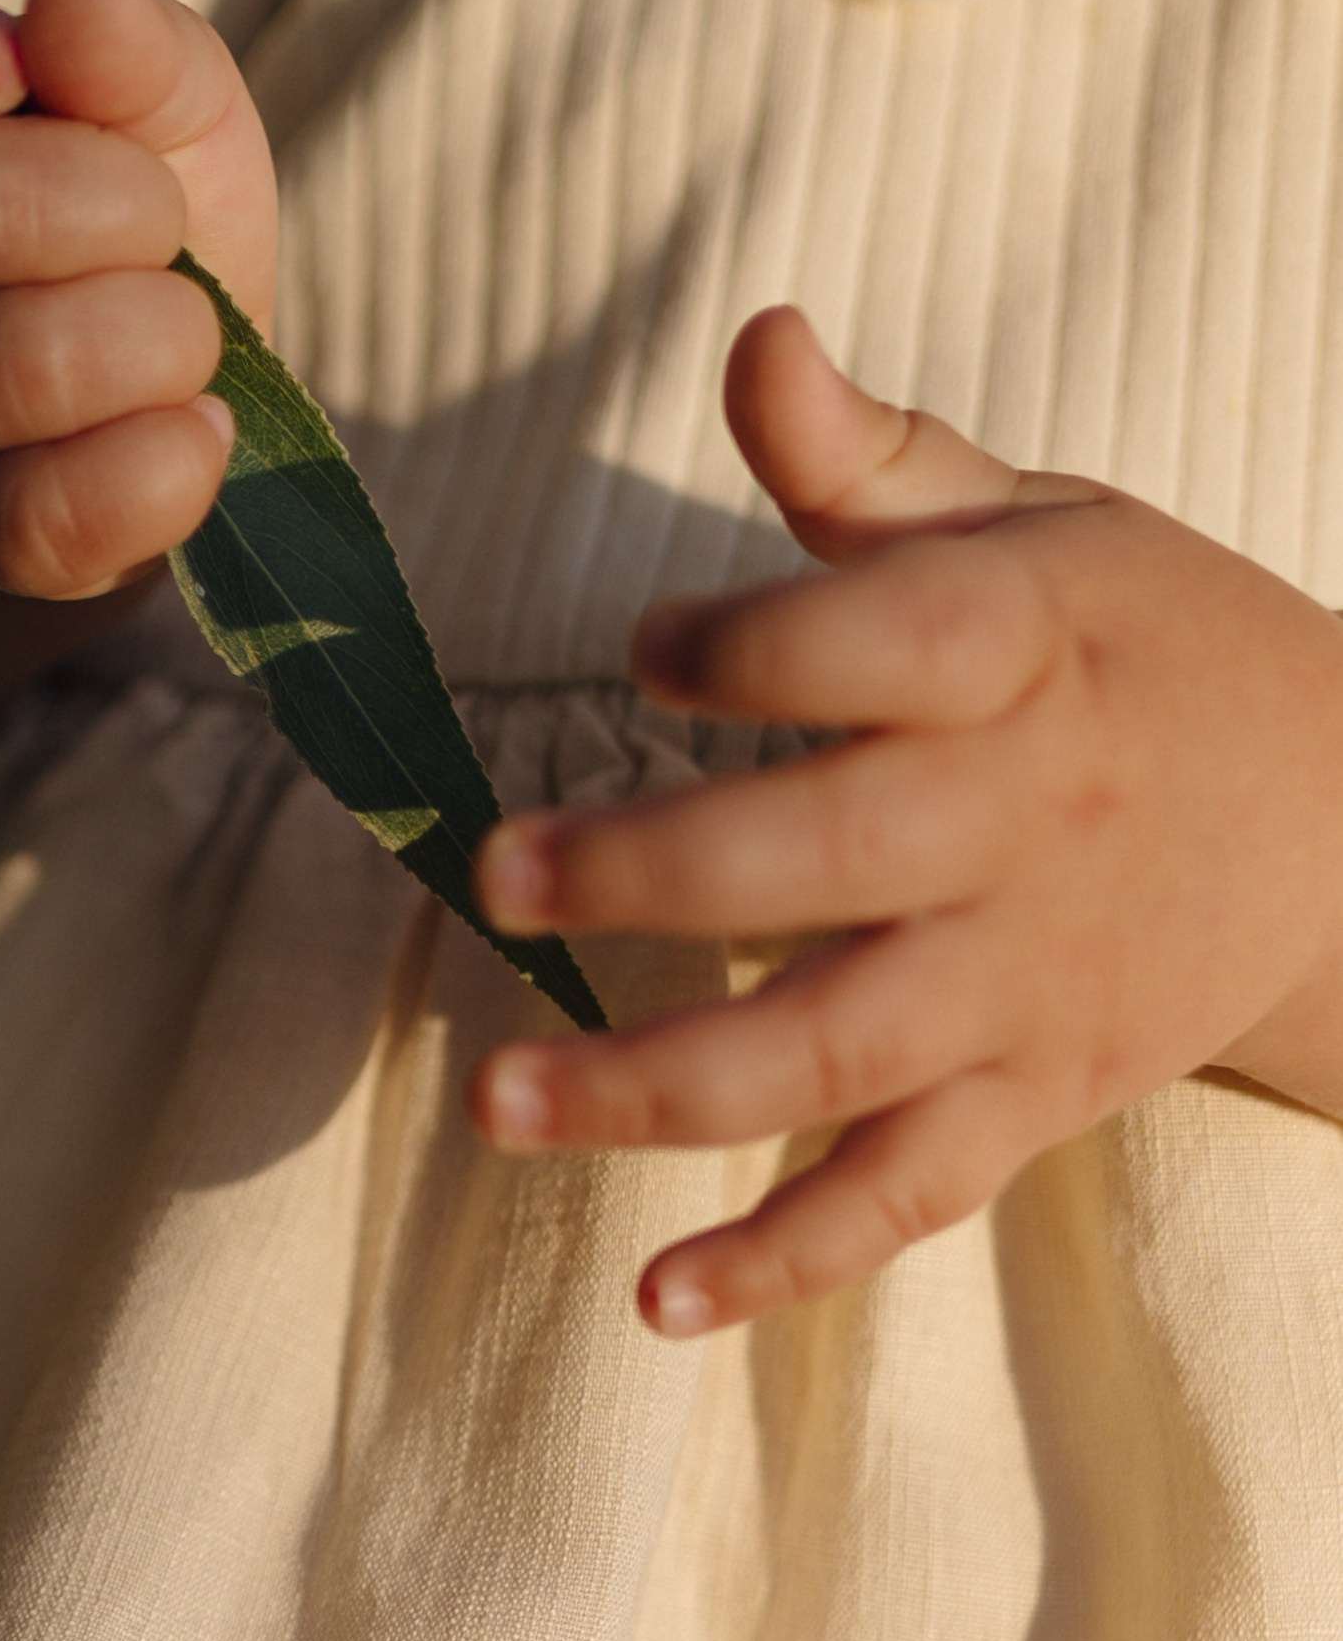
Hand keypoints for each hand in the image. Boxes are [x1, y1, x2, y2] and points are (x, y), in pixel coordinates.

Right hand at [0, 0, 275, 598]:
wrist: (136, 405)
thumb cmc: (128, 224)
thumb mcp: (155, 100)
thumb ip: (130, 41)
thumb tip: (76, 0)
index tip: (19, 67)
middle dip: (126, 200)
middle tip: (157, 222)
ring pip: (19, 367)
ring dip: (161, 336)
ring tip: (186, 334)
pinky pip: (45, 517)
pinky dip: (164, 466)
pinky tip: (197, 430)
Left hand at [469, 305, 1342, 1334]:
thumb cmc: (1142, 648)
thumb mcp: (1040, 525)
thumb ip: (874, 462)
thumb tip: (755, 340)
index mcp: (1030, 652)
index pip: (891, 642)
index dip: (759, 643)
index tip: (646, 650)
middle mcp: (1029, 825)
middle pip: (836, 862)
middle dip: (662, 875)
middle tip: (498, 876)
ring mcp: (1028, 984)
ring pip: (840, 1052)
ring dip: (662, 1087)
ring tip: (500, 1100)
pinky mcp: (1030, 1100)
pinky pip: (904, 1196)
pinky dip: (787, 1260)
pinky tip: (657, 1299)